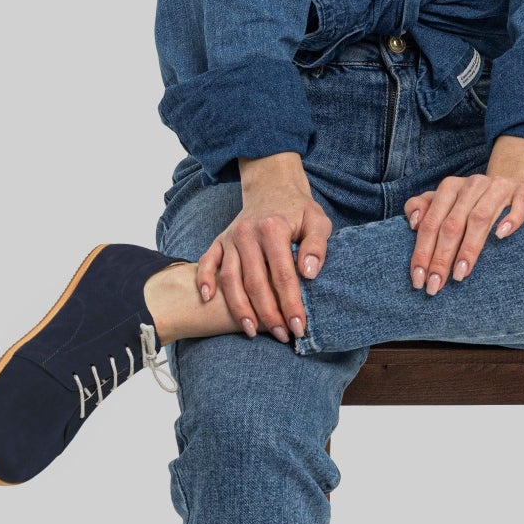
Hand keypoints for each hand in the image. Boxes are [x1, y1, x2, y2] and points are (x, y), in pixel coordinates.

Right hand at [196, 154, 331, 340]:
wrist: (273, 188)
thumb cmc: (298, 210)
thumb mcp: (318, 221)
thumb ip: (317, 245)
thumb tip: (308, 273)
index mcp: (273, 229)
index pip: (283, 274)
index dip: (291, 303)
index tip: (299, 327)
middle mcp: (247, 233)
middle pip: (255, 282)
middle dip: (268, 313)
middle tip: (281, 336)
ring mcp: (229, 238)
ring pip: (230, 279)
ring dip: (239, 308)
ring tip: (250, 332)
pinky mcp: (219, 241)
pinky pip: (207, 262)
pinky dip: (204, 280)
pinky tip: (208, 300)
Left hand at [404, 136, 523, 295]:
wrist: (513, 179)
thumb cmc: (473, 199)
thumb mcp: (446, 200)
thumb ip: (423, 207)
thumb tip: (413, 223)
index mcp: (450, 188)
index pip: (431, 223)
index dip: (422, 251)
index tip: (419, 279)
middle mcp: (473, 185)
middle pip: (452, 224)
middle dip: (441, 257)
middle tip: (435, 285)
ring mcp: (499, 188)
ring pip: (480, 218)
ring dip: (469, 247)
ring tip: (460, 274)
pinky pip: (520, 205)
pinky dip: (511, 220)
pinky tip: (501, 237)